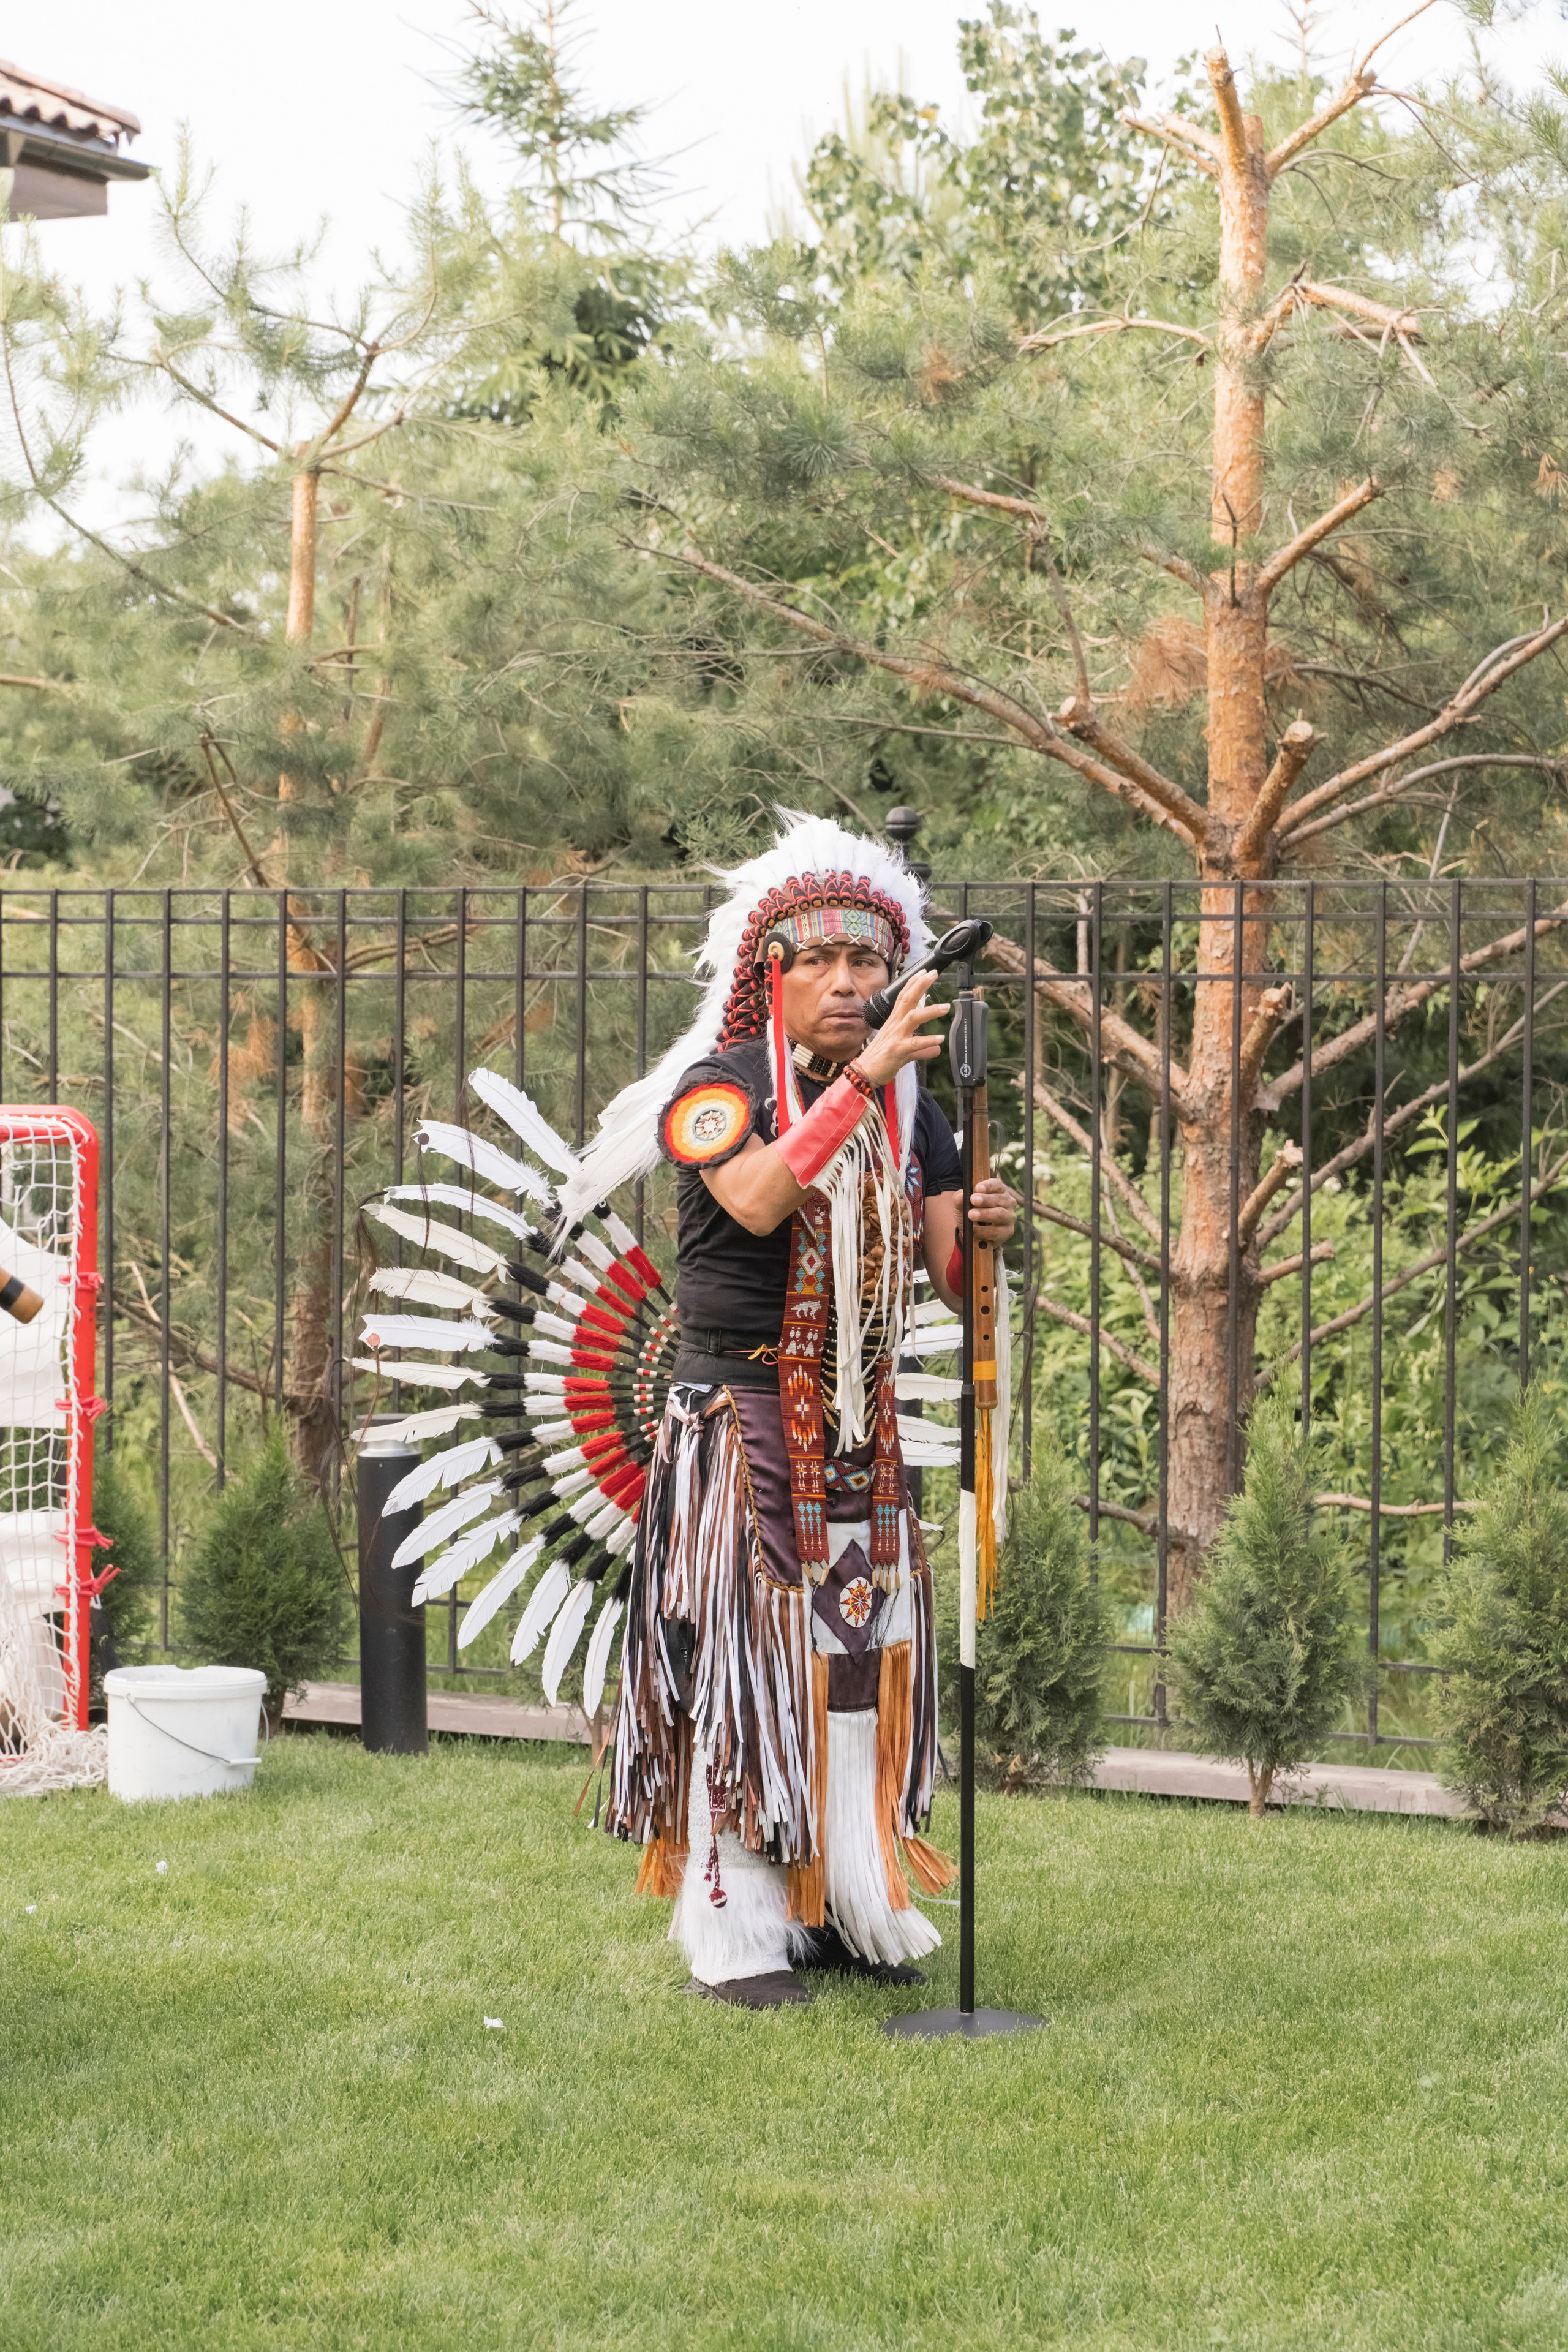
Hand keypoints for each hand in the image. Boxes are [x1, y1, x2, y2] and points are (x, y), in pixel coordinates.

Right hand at [854, 968, 944, 1088]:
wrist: (864, 1074)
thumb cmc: (880, 1060)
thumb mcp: (905, 1052)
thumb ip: (922, 1049)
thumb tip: (936, 1048)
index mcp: (894, 1022)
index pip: (903, 997)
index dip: (913, 984)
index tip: (924, 973)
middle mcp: (895, 1025)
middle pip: (907, 1000)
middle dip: (920, 985)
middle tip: (933, 974)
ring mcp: (896, 1037)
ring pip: (913, 1018)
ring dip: (930, 1011)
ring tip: (945, 1007)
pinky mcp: (898, 1050)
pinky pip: (915, 1044)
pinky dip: (928, 1040)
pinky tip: (940, 1038)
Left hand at [967, 1177, 1016, 1245]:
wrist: (972, 1232)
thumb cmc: (970, 1212)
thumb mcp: (961, 1204)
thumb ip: (959, 1198)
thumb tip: (961, 1196)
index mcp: (999, 1190)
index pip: (997, 1185)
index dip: (988, 1186)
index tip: (977, 1188)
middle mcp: (1008, 1202)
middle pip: (999, 1199)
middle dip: (986, 1199)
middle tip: (973, 1200)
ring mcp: (1009, 1217)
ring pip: (1000, 1214)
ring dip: (985, 1214)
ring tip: (971, 1215)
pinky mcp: (1008, 1231)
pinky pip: (996, 1231)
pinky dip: (983, 1231)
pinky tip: (973, 1230)